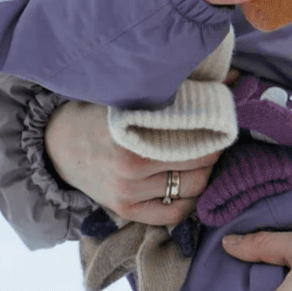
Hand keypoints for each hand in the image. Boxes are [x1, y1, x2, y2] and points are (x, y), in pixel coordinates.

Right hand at [45, 100, 220, 225]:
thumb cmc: (98, 114)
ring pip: (191, 190)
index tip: (220, 125)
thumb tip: (235, 76)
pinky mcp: (126, 210)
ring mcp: (129, 192)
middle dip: (213, 154)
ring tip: (204, 162)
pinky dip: (189, 202)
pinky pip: (173, 214)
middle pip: (199, 166)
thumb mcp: (129, 96)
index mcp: (133, 135)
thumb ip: (175, 91)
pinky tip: (190, 188)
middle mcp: (132, 167)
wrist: (56, 144)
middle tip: (216, 143)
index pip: (195, 139)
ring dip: (205, 176)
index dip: (215, 132)